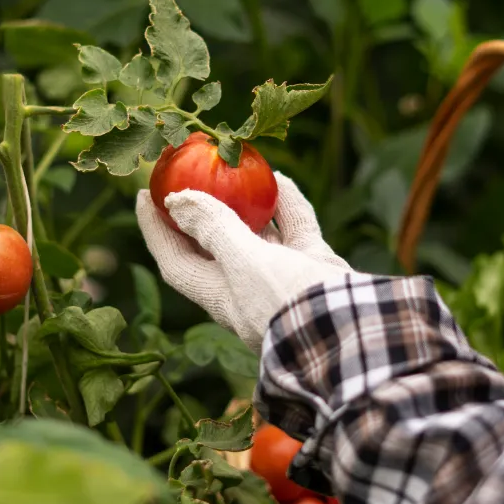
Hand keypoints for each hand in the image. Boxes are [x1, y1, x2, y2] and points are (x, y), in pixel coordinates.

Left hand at [136, 172, 352, 352]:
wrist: (359, 334)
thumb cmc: (290, 303)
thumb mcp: (245, 264)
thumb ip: (214, 228)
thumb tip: (175, 200)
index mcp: (221, 297)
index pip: (176, 261)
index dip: (156, 231)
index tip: (144, 196)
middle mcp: (249, 290)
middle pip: (213, 245)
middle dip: (199, 211)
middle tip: (186, 174)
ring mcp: (284, 279)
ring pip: (257, 234)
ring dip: (245, 204)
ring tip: (233, 169)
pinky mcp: (315, 269)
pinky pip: (296, 229)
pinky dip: (287, 204)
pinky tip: (280, 178)